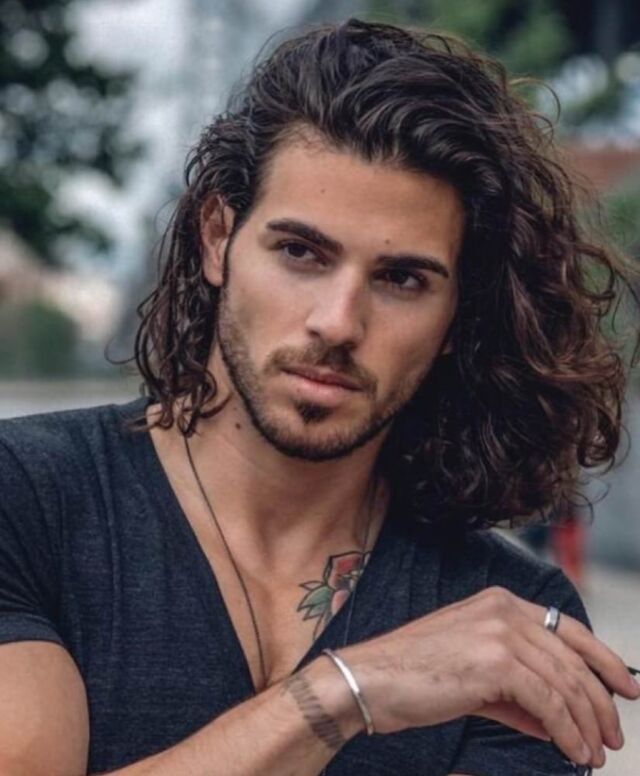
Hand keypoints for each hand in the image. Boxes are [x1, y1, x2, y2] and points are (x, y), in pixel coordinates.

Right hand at [341, 586, 639, 768]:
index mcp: (499, 602)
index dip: (604, 659)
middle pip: (574, 658)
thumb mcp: (474, 677)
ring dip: (587, 724)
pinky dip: (568, 732)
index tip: (625, 688)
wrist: (371, 679)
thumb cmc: (414, 676)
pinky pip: (549, 702)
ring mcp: (500, 631)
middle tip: (612, 737)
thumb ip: (518, 692)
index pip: (568, 628)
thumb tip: (556, 721)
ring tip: (593, 752)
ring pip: (566, 682)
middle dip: (600, 702)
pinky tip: (572, 752)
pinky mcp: (495, 661)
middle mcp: (504, 609)